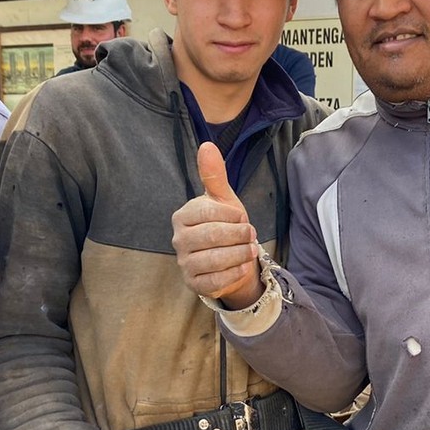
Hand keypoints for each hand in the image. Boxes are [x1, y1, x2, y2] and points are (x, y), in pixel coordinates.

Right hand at [171, 143, 262, 309]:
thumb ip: (214, 176)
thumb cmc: (226, 226)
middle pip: (212, 236)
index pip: (208, 212)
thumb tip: (207, 145)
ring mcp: (184, 263)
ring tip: (250, 250)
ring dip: (240, 255)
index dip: (232, 215)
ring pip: (215, 260)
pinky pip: (215, 280)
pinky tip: (242, 267)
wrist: (232, 259)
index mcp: (183, 216)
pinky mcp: (194, 284)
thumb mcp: (224, 200)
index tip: (242, 217)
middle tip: (251, 234)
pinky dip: (234, 273)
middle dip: (239, 235)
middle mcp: (178, 239)